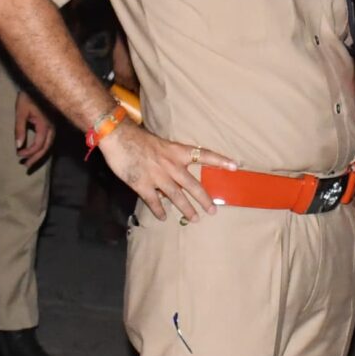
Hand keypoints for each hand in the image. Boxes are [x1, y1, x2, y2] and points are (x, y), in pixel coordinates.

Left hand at [13, 91, 54, 167]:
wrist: (37, 86)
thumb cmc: (28, 97)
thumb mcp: (20, 112)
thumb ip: (19, 129)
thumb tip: (18, 146)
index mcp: (45, 125)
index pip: (38, 144)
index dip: (28, 152)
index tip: (18, 154)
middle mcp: (52, 127)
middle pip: (46, 147)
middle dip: (36, 158)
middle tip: (25, 166)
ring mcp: (54, 126)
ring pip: (49, 144)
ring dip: (39, 154)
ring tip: (30, 161)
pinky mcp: (53, 124)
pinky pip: (49, 139)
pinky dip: (43, 147)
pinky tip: (36, 150)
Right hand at [98, 125, 230, 221]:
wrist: (118, 137)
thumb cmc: (138, 138)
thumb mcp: (161, 145)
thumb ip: (170, 158)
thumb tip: (176, 173)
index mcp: (177, 152)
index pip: (204, 155)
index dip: (220, 160)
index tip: (235, 166)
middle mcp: (171, 165)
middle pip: (193, 185)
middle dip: (204, 199)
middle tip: (213, 210)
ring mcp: (158, 176)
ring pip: (177, 196)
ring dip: (186, 209)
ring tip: (194, 218)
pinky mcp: (143, 184)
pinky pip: (154, 201)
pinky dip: (159, 210)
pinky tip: (163, 217)